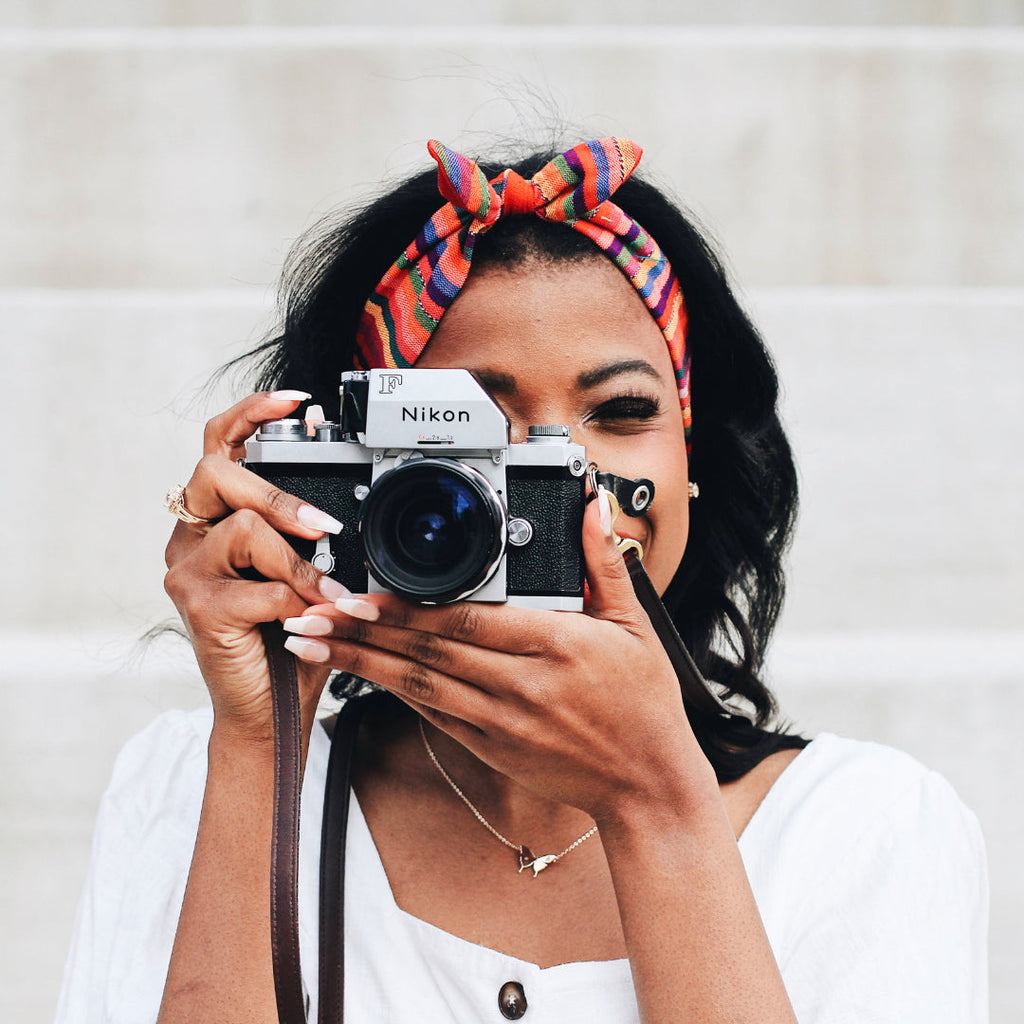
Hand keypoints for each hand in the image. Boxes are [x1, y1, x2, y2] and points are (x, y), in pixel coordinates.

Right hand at [163, 391, 348, 742]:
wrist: (268, 709)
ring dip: (300, 562)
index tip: (296, 401)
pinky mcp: (197, 606)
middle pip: (217, 474)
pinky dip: (297, 601)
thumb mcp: (307, 572)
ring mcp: (188, 570)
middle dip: (280, 495)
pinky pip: (258, 586)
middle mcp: (190, 537)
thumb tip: (339, 498)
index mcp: (214, 519)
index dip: (251, 415)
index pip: (217, 445)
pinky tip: (309, 619)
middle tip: (326, 529)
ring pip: (244, 529)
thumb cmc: (288, 636)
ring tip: (330, 594)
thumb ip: (312, 533)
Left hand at [283, 490, 717, 821]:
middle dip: (363, 632)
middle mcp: (520, 684)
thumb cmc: (643, 704)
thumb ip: (604, 562)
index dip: (410, 610)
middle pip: (428, 652)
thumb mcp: (637, 625)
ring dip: (359, 662)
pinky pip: (431, 713)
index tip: (364, 595)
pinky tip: (356, 673)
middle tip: (311, 611)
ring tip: (310, 643)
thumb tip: (593, 507)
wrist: (645, 784)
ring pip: (417, 685)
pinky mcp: (488, 745)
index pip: (468, 622)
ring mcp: (499, 720)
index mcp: (556, 645)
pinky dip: (391, 690)